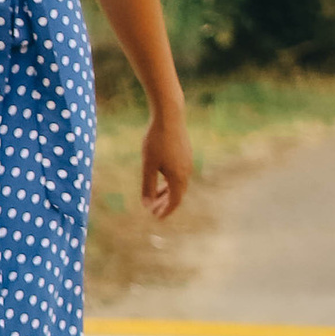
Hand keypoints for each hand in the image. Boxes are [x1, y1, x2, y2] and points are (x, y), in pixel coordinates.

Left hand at [140, 100, 191, 220]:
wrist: (169, 117)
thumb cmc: (156, 141)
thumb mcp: (148, 165)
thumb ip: (148, 186)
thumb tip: (147, 205)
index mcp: (178, 177)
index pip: (174, 201)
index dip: (165, 211)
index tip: (156, 218)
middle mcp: (186, 171)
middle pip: (177, 194)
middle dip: (165, 204)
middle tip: (153, 211)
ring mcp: (187, 162)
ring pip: (179, 184)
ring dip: (167, 193)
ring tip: (155, 197)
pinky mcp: (186, 154)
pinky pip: (180, 174)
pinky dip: (170, 182)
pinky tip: (161, 179)